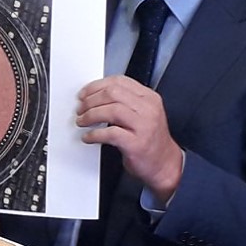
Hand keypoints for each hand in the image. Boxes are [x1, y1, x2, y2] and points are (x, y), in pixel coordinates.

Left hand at [76, 75, 184, 201]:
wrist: (165, 164)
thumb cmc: (150, 139)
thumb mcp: (143, 114)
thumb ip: (125, 102)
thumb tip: (94, 96)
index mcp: (149, 98)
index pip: (119, 81)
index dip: (96, 86)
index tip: (84, 93)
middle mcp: (148, 109)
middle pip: (113, 93)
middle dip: (91, 100)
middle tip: (81, 109)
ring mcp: (144, 126)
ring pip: (111, 110)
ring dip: (90, 115)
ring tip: (82, 121)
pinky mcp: (136, 143)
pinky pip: (110, 133)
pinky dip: (94, 134)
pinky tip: (88, 137)